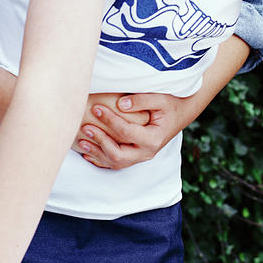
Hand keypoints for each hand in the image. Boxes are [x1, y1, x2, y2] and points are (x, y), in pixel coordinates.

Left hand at [74, 92, 189, 168]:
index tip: (96, 108)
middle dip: (100, 141)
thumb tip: (120, 104)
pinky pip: (116, 164)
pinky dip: (100, 160)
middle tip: (86, 127)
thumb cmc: (170, 104)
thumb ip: (141, 100)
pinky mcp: (136, 157)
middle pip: (118, 155)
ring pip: (115, 162)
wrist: (180, 114)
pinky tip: (87, 153)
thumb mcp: (160, 98)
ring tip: (81, 141)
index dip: (110, 121)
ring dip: (97, 153)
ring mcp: (141, 157)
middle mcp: (147, 152)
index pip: (126, 132)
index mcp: (154, 139)